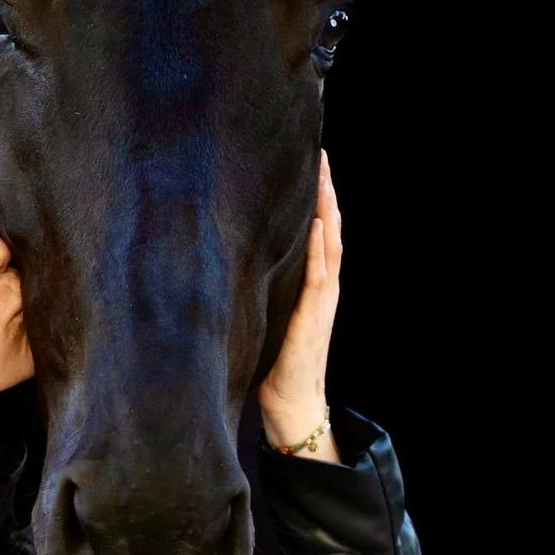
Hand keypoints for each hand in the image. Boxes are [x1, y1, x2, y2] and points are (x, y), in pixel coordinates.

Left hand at [257, 148, 342, 437]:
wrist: (290, 404)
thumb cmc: (271, 362)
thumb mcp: (263, 313)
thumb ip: (257, 285)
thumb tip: (225, 256)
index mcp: (311, 284)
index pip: (317, 229)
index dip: (316, 196)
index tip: (309, 161)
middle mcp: (321, 286)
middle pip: (328, 226)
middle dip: (325, 189)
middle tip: (320, 150)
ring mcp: (321, 300)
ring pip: (329, 243)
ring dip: (327, 207)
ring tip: (323, 173)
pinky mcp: (312, 317)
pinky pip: (318, 276)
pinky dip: (318, 247)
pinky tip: (314, 222)